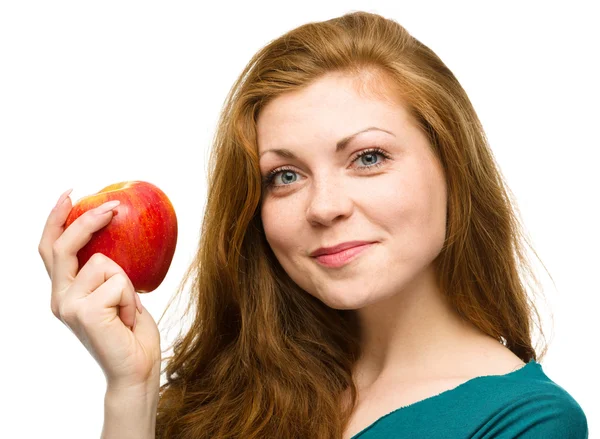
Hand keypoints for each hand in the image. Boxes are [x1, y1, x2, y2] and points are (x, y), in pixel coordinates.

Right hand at [38, 189, 161, 389]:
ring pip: (105, 264)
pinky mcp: (84, 312)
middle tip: (114, 207)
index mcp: (65, 293)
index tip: (71, 195)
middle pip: (63, 246)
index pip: (51, 249)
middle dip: (89, 221)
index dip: (56, 220)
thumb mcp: (120, 295)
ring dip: (127, 284)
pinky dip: (131, 298)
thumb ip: (108, 274)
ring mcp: (68, 306)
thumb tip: (119, 240)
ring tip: (127, 311)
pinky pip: (119, 282)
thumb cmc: (132, 333)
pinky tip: (127, 320)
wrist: (136, 370)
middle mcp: (60, 298)